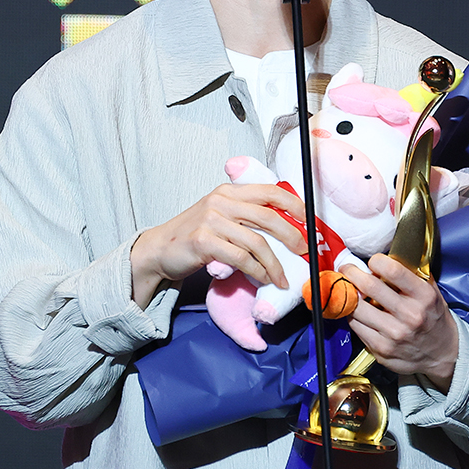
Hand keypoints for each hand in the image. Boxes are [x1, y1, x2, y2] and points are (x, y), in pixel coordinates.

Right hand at [130, 183, 308, 308]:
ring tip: (282, 277)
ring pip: (257, 242)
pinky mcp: (204, 242)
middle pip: (268, 216)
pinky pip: (241, 258)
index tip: (308, 219)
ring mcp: (211, 220)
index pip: (269, 190)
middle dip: (292, 235)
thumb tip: (284, 224)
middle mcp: (221, 201)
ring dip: (275, 263)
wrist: (160, 249)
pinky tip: (263, 278)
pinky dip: (257, 271)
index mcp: (229, 190)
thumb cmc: (195, 234)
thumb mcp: (220, 214)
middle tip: (303, 250)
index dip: (293, 203)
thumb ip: (245, 213)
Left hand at [341, 254, 457, 392]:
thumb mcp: (432, 291)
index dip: (376, 261)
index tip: (373, 262)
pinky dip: (352, 314)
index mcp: (424, 296)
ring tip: (348, 288)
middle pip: (369, 286)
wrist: (443, 353)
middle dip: (352, 273)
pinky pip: (355, 326)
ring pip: (357, 307)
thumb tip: (387, 255)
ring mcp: (394, 335)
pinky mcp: (381, 350)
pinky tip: (356, 309)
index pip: (393, 270)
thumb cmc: (433, 316)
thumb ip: (412, 272)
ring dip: (348, 294)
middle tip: (347, 269)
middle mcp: (410, 315)